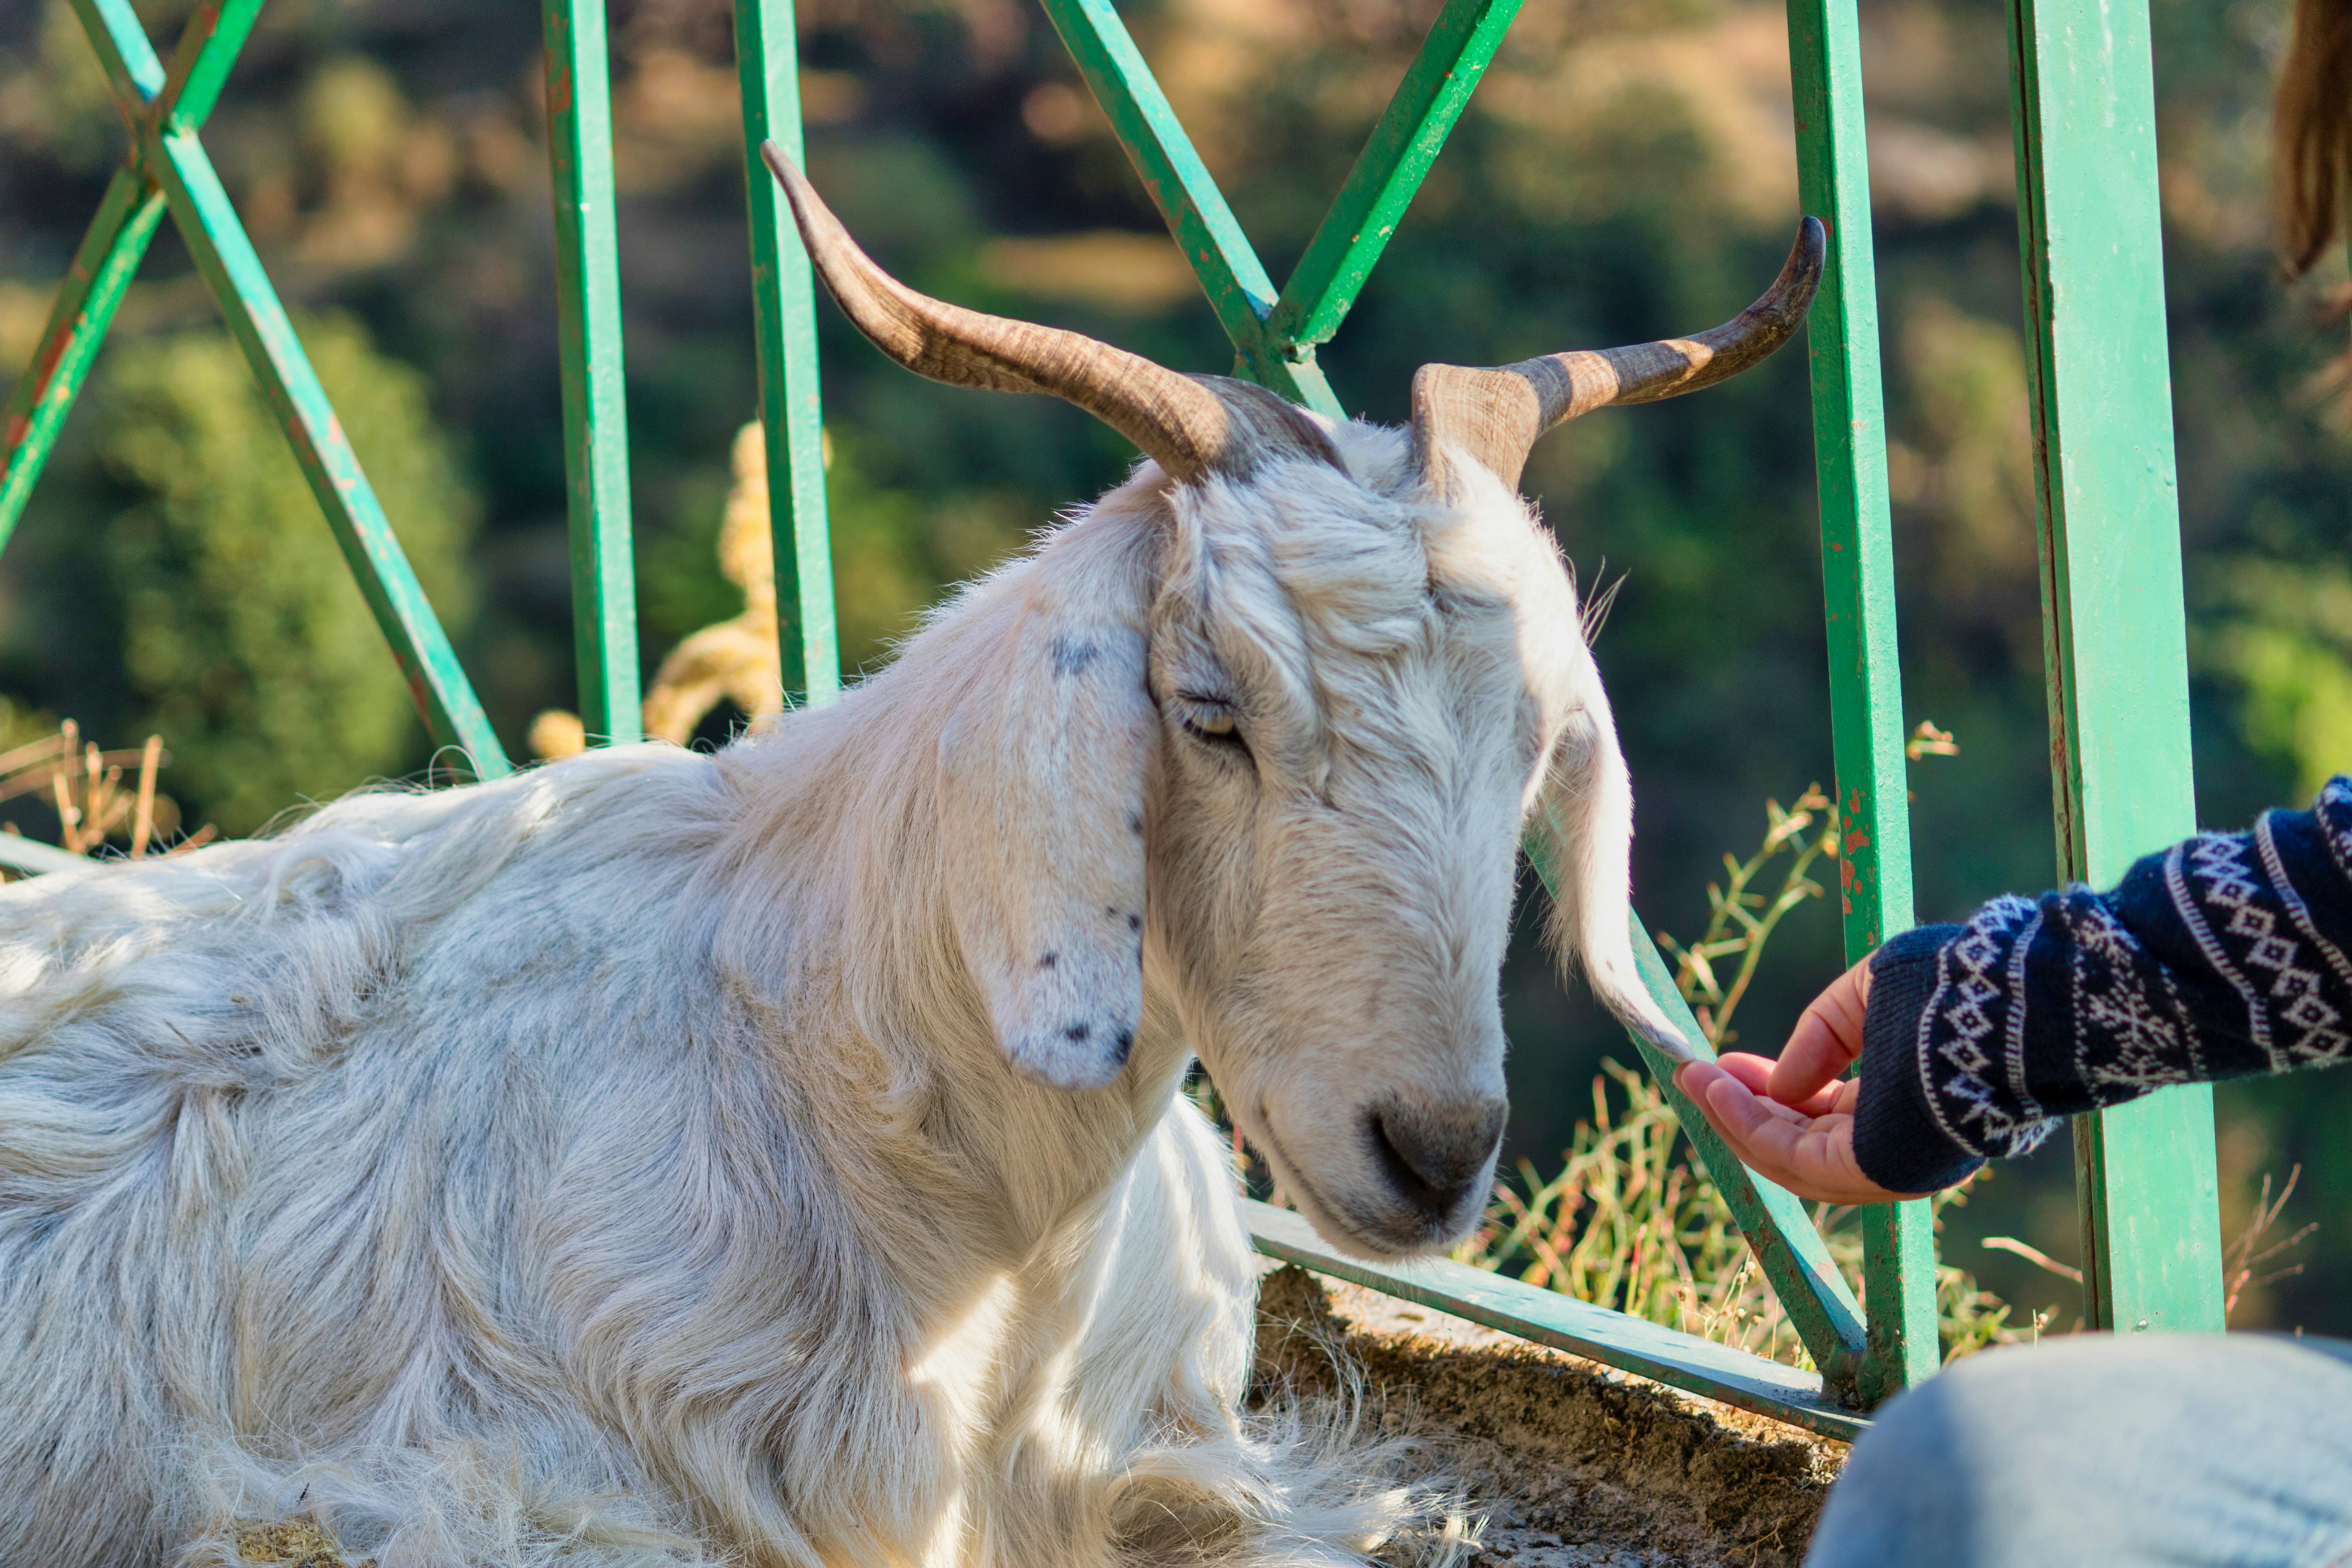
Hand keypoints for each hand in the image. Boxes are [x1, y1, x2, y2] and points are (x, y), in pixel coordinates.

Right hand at [1670, 956, 1928, 1205]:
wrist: (2001, 1004)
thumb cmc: (1949, 989)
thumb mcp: (1870, 994)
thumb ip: (1823, 1037)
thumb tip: (1781, 1086)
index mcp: (1904, 1103)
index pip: (1824, 1115)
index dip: (1770, 1092)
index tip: (1727, 1065)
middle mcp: (1897, 1143)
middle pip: (1801, 1142)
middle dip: (1742, 1109)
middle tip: (1696, 1076)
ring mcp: (1888, 1162)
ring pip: (1791, 1157)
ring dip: (1734, 1119)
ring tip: (1693, 1080)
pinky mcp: (1876, 1169)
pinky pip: (1796, 1158)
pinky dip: (1749, 1127)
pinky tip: (1717, 1092)